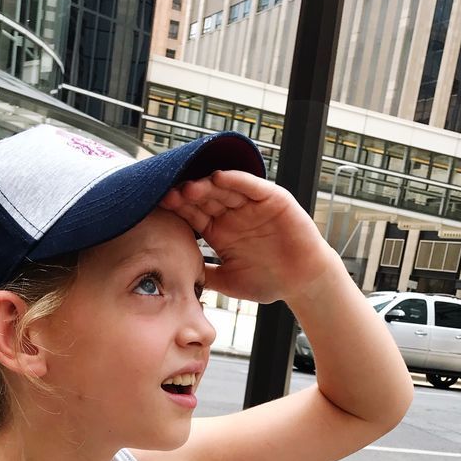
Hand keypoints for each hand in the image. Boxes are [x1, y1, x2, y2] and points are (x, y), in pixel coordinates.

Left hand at [157, 170, 334, 303]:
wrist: (303, 282)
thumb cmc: (269, 282)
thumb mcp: (228, 281)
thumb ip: (205, 276)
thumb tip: (176, 280)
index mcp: (219, 231)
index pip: (193, 215)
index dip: (177, 211)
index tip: (157, 209)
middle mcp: (233, 214)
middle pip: (205, 199)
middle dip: (186, 197)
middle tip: (167, 196)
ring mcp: (251, 205)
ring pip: (224, 190)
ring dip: (206, 186)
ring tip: (189, 188)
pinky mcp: (272, 199)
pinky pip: (251, 186)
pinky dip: (236, 180)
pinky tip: (219, 177)